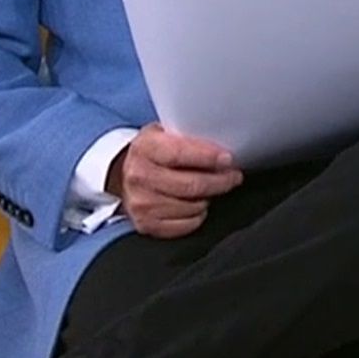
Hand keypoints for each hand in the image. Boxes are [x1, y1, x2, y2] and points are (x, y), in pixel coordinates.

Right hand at [106, 125, 241, 238]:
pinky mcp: (146, 224)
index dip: (208, 157)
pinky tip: (197, 204)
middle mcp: (139, 176)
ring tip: (212, 188)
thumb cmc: (153, 152)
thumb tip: (222, 145)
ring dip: (209, 198)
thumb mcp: (165, 133)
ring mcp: (141, 203)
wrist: (124, 175)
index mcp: (145, 148)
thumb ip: (188, 137)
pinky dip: (198, 215)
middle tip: (233, 176)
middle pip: (190, 185)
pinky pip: (185, 224)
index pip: (179, 154)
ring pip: (191, 207)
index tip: (228, 159)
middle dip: (219, 181)